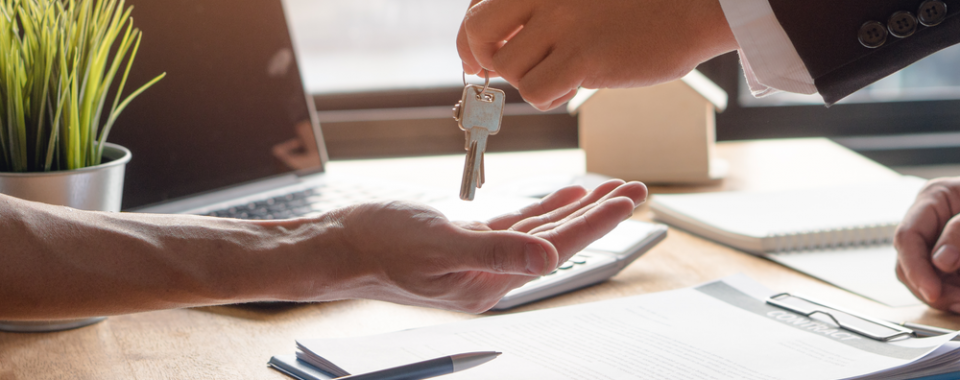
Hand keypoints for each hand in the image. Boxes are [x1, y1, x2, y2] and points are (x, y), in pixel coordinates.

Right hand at [326, 180, 646, 312]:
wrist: (337, 247)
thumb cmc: (378, 247)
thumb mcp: (439, 246)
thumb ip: (496, 251)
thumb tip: (549, 257)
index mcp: (490, 281)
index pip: (558, 248)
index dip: (597, 222)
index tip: (628, 199)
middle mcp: (491, 274)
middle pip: (558, 239)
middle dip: (597, 213)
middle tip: (633, 189)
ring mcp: (479, 260)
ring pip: (540, 231)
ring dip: (574, 210)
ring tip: (607, 190)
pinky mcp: (465, 244)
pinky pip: (514, 226)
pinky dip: (541, 210)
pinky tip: (560, 196)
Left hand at [456, 0, 737, 109]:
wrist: (695, 5)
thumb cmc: (638, 3)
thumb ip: (537, 8)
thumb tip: (489, 47)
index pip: (478, 7)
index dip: (472, 37)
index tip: (481, 55)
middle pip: (478, 33)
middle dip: (482, 59)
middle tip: (503, 71)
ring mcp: (562, 23)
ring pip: (507, 69)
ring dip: (527, 80)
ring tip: (558, 73)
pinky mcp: (583, 56)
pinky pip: (536, 91)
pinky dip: (549, 97)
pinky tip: (572, 86)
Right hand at [895, 177, 959, 311]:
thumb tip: (940, 260)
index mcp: (934, 198)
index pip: (907, 237)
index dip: (916, 268)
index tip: (933, 292)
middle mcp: (932, 221)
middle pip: (910, 263)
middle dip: (932, 288)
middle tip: (958, 303)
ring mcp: (942, 242)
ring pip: (926, 279)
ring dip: (947, 296)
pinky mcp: (955, 262)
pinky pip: (946, 285)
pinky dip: (957, 296)